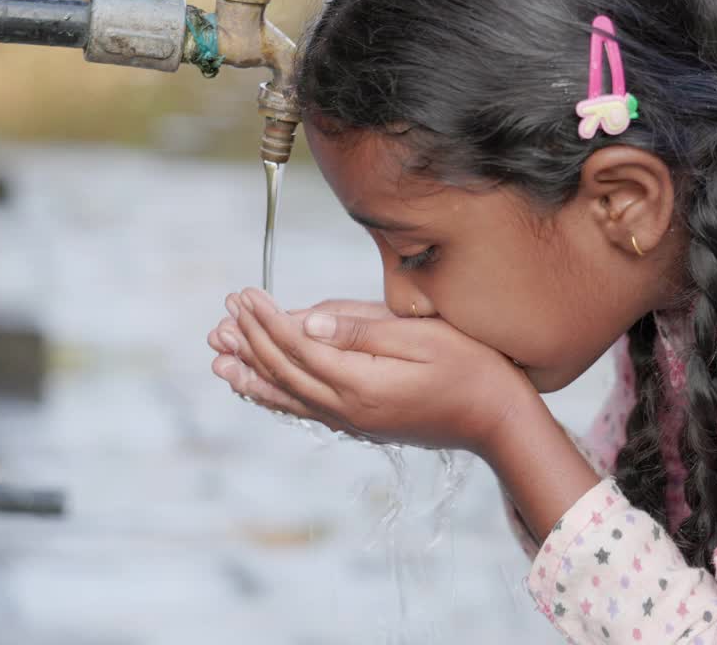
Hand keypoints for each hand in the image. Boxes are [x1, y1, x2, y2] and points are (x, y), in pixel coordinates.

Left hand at [213, 288, 544, 455]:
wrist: (496, 419)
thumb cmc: (469, 368)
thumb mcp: (421, 338)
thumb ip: (361, 330)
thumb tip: (306, 320)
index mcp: (359, 383)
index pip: (296, 345)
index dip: (265, 318)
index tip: (243, 294)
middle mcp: (347, 408)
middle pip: (283, 371)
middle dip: (250, 341)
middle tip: (220, 316)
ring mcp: (352, 420)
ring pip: (287, 396)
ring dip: (251, 374)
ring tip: (219, 359)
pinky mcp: (360, 423)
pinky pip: (305, 409)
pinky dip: (276, 396)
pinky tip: (261, 388)